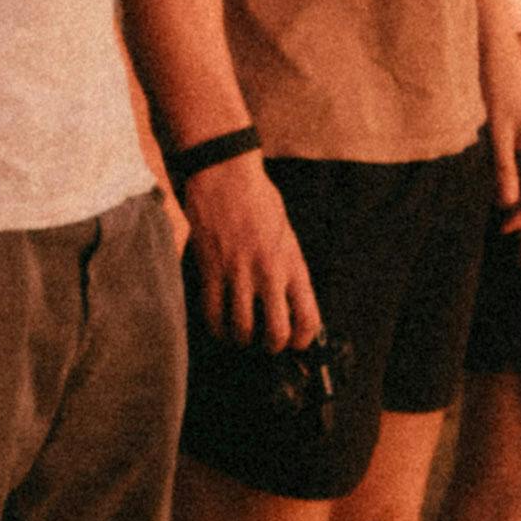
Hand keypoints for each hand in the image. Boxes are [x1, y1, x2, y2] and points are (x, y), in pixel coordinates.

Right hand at [181, 159, 322, 354]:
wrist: (224, 174)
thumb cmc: (257, 198)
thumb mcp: (285, 233)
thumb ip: (287, 266)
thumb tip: (285, 297)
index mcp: (293, 263)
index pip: (309, 318)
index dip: (302, 340)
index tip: (294, 342)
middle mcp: (270, 273)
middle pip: (276, 334)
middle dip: (270, 347)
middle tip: (263, 342)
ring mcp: (239, 273)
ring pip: (242, 330)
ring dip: (241, 339)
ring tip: (238, 334)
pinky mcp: (211, 269)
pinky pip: (213, 313)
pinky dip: (215, 327)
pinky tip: (218, 324)